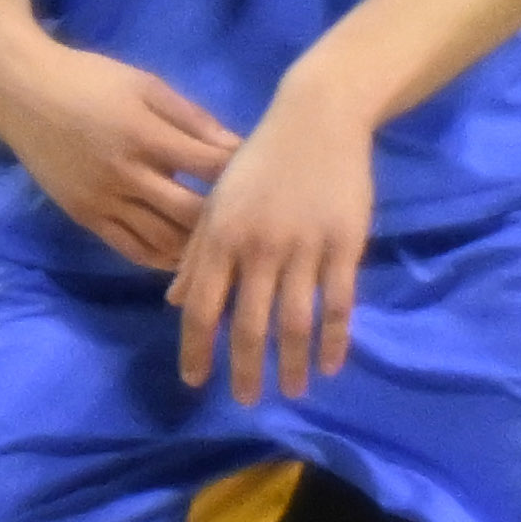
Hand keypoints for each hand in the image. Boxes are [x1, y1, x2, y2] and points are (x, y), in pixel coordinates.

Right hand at [0, 34, 238, 272]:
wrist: (17, 87)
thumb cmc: (87, 77)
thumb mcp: (145, 84)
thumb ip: (192, 118)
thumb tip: (239, 149)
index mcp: (145, 134)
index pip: (211, 168)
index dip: (244, 177)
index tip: (265, 181)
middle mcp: (126, 173)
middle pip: (193, 214)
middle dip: (227, 221)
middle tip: (250, 224)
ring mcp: (102, 199)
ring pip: (165, 241)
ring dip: (198, 247)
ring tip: (224, 247)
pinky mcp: (84, 214)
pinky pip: (131, 248)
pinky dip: (162, 258)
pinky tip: (183, 256)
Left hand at [166, 67, 375, 404]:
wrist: (315, 120)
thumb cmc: (259, 161)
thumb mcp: (218, 200)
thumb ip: (197, 252)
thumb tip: (175, 300)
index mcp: (221, 235)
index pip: (203, 305)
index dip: (197, 346)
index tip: (195, 381)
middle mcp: (258, 247)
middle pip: (249, 322)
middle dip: (244, 367)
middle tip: (245, 401)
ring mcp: (303, 247)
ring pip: (296, 321)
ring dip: (293, 362)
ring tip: (291, 392)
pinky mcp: (344, 246)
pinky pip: (339, 303)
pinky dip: (334, 339)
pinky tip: (330, 364)